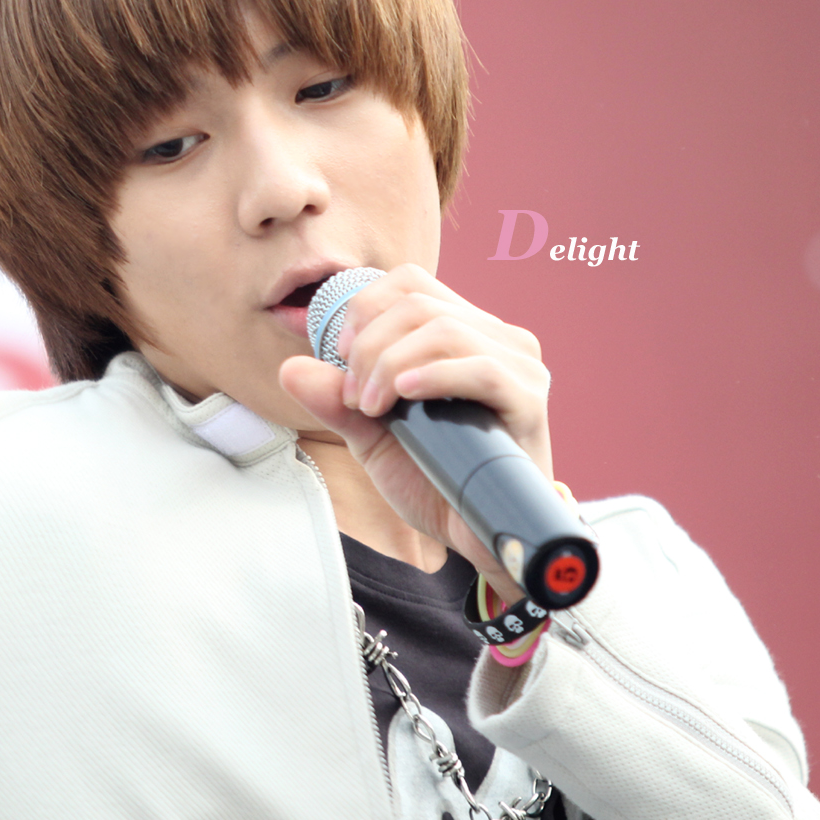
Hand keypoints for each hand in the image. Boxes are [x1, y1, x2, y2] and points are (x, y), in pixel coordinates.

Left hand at [279, 264, 552, 602]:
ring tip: (372, 409)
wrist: (477, 537)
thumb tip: (289, 368)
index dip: (364, 308)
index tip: (340, 356)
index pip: (409, 283)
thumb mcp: (371, 436)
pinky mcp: (530, 400)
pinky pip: (482, 368)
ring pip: (443, 329)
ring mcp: (518, 365)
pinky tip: (405, 394)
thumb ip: (334, 401)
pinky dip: (434, 374)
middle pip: (417, 304)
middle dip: (368, 348)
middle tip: (354, 399)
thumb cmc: (434, 479)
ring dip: (390, 365)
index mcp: (461, 332)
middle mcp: (495, 338)